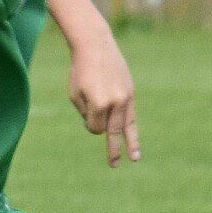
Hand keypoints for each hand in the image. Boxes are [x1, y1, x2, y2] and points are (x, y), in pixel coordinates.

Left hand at [66, 35, 139, 164]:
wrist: (96, 47)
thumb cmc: (80, 71)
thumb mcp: (75, 94)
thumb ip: (85, 113)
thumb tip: (98, 128)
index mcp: (98, 103)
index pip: (94, 128)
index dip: (88, 123)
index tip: (85, 110)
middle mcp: (115, 102)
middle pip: (111, 131)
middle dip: (112, 149)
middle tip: (113, 165)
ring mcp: (125, 98)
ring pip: (126, 127)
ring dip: (129, 144)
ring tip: (133, 159)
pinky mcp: (131, 93)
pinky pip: (132, 117)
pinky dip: (133, 131)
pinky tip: (136, 144)